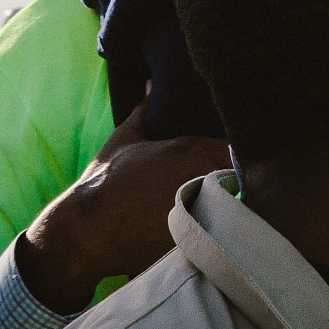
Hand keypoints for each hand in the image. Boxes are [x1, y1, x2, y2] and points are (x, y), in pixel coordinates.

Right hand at [15, 106, 231, 312]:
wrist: (89, 229)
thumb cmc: (106, 181)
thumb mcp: (123, 140)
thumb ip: (142, 112)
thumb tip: (149, 85)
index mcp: (187, 151)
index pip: (234, 150)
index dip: (235, 156)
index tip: (229, 162)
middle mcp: (200, 178)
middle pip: (239, 181)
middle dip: (235, 183)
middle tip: (224, 187)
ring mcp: (201, 212)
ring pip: (233, 210)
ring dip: (230, 209)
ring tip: (217, 211)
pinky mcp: (197, 242)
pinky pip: (221, 237)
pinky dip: (219, 235)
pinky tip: (206, 234)